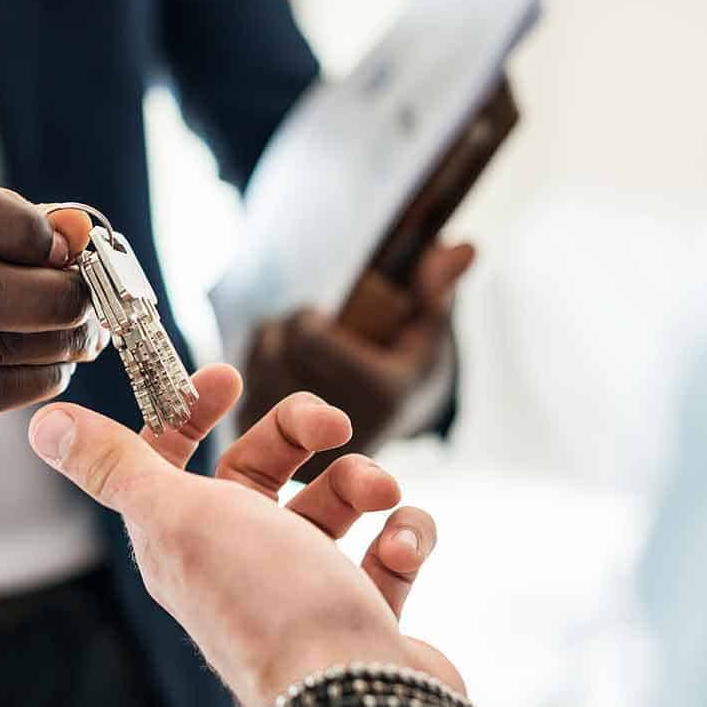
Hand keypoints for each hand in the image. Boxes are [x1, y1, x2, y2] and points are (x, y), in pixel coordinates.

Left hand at [27, 364, 463, 706]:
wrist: (354, 695)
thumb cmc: (266, 602)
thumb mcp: (176, 516)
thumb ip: (115, 466)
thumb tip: (44, 423)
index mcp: (183, 537)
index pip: (172, 459)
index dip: (191, 412)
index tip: (228, 378)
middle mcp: (238, 561)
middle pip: (261, 469)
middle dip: (299, 433)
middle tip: (334, 426)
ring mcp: (303, 588)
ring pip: (332, 503)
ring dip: (361, 481)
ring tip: (380, 494)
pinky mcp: (361, 610)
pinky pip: (387, 550)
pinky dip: (404, 535)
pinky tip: (402, 544)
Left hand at [241, 243, 473, 477]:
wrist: (387, 436)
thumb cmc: (408, 367)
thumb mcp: (428, 330)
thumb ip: (438, 287)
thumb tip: (464, 246)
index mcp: (380, 394)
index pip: (308, 335)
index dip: (306, 317)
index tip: (319, 316)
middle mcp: (342, 430)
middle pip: (277, 349)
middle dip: (284, 329)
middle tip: (304, 330)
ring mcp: (302, 449)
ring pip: (253, 370)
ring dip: (266, 349)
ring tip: (294, 353)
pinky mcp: (273, 460)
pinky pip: (242, 397)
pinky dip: (253, 377)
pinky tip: (278, 378)